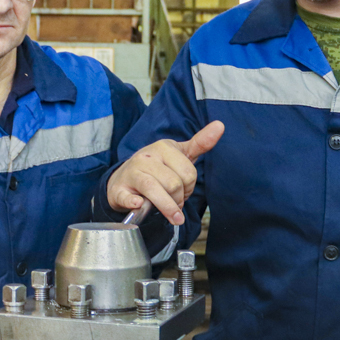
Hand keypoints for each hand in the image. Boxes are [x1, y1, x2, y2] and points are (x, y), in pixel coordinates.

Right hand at [107, 121, 223, 225]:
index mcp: (163, 147)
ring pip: (155, 190)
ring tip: (171, 215)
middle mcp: (146, 156)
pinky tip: (139, 205)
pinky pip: (128, 198)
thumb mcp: (179, 154)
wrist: (123, 180)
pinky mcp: (119, 190)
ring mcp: (131, 173)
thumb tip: (220, 125)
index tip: (184, 191)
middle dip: (179, 199)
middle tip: (175, 201)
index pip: (188, 173)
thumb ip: (200, 143)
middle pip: (174, 184)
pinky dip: (134, 203)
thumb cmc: (156, 168)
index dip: (189, 188)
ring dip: (167, 208)